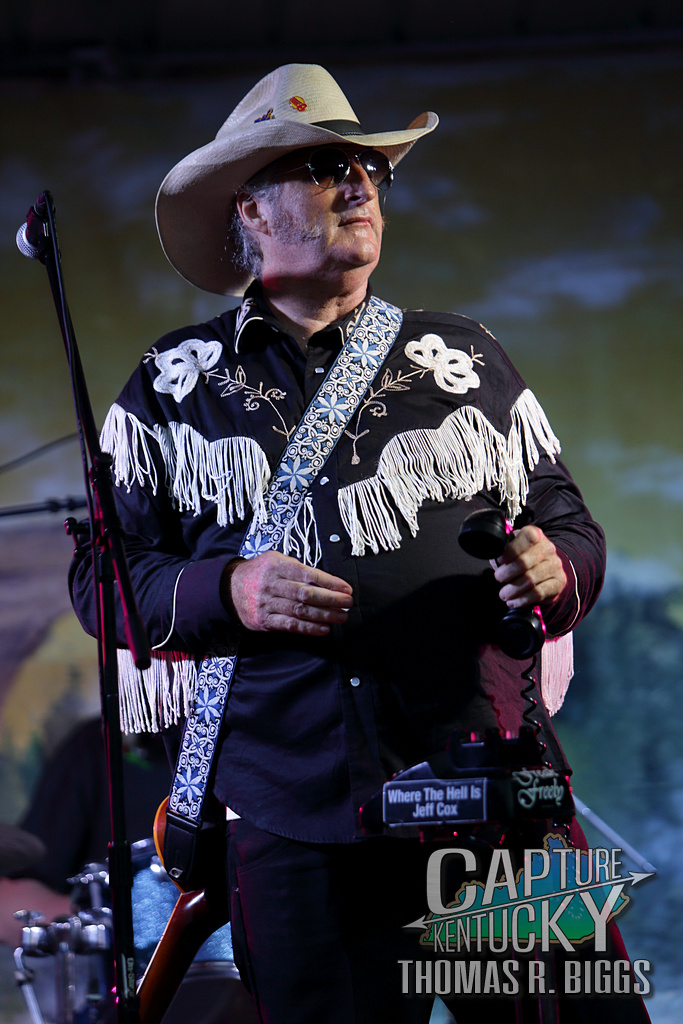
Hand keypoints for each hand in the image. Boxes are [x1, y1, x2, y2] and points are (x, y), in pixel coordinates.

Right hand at [227, 551, 352, 634]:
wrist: (228, 588)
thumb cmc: (260, 572)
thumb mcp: (276, 561)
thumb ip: (298, 569)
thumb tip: (328, 582)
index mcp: (277, 565)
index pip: (308, 574)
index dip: (330, 582)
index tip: (346, 588)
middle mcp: (271, 584)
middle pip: (306, 594)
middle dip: (331, 599)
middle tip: (348, 603)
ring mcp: (266, 603)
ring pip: (300, 611)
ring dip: (324, 616)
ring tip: (341, 617)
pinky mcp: (263, 621)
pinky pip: (289, 626)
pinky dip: (308, 629)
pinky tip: (323, 629)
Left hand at [493, 526, 566, 608]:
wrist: (548, 567)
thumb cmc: (525, 555)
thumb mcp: (515, 546)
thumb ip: (505, 549)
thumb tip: (494, 557)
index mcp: (535, 534)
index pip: (527, 537)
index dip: (511, 549)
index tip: (500, 559)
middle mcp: (548, 548)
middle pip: (525, 561)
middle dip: (507, 572)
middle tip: (499, 578)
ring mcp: (555, 565)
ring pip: (530, 579)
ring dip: (513, 589)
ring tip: (504, 594)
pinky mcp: (558, 582)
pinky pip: (538, 593)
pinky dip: (523, 599)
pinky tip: (514, 601)